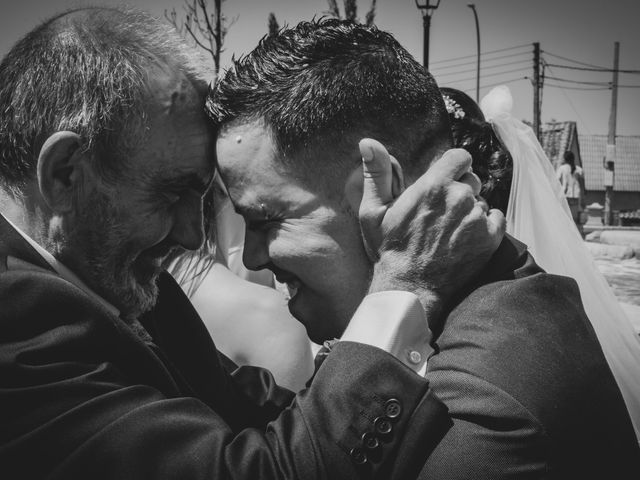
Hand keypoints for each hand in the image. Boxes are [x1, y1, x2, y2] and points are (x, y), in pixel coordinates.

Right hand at [358, 139, 504, 319]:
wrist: (410, 287)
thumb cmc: (389, 249)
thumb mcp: (373, 211)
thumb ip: (376, 173)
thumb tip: (368, 141)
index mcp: (433, 185)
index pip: (460, 157)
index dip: (453, 168)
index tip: (445, 181)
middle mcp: (459, 197)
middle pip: (472, 179)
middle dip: (460, 190)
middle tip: (442, 213)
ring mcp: (477, 218)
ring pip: (482, 201)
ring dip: (471, 211)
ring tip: (450, 231)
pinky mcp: (490, 238)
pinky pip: (496, 218)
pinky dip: (485, 226)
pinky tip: (465, 239)